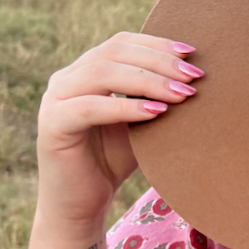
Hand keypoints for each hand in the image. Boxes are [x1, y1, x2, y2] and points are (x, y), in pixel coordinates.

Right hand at [35, 32, 202, 232]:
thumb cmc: (116, 159)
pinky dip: (126, 107)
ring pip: (102, 73)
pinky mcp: (52, 126)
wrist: (84, 205)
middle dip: (159, 61)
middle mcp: (66, 79)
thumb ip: (157, 94)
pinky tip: (157, 112)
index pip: (122, 43)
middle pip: (114, 52)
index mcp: (85, 70)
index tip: (191, 52)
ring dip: (148, 80)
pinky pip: (89, 108)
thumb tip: (196, 71)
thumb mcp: (142, 118)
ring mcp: (54, 100)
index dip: (157, 43)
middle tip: (193, 75)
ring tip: (181, 93)